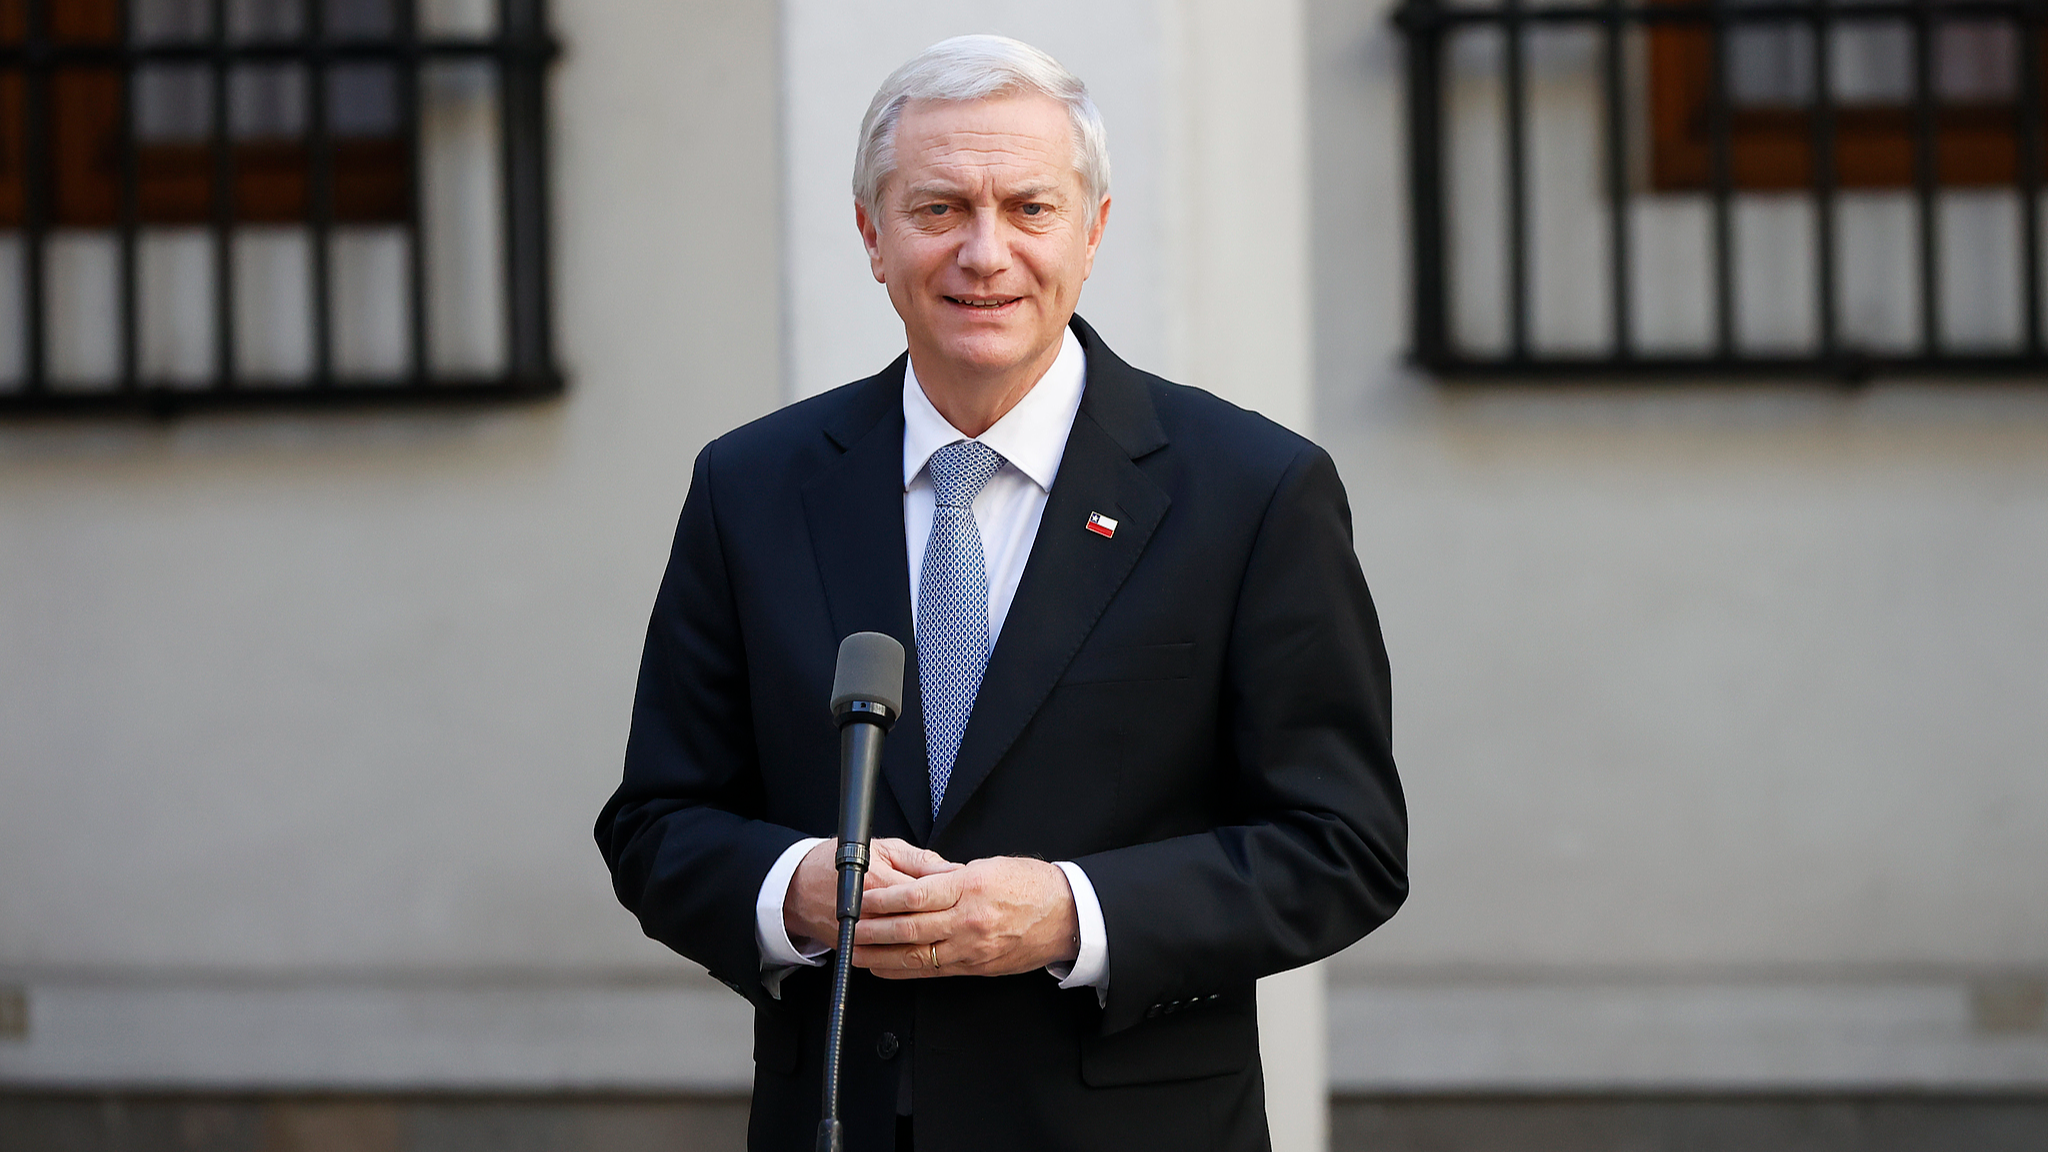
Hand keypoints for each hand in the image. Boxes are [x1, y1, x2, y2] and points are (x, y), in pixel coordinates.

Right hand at [783, 837, 958, 948]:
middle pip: (920, 924)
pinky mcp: (855, 949)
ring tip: (956, 942)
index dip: (954, 895)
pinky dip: (909, 961)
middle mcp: (871, 911)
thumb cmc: (840, 861)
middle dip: (949, 925)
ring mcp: (861, 934)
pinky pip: (888, 961)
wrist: (799, 887)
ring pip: (907, 948)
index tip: (972, 896)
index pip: (926, 894)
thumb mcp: (883, 848)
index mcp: (879, 882)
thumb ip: (919, 860)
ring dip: (933, 947)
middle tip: (971, 922)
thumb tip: (953, 870)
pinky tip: (929, 957)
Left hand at [849, 856, 1080, 978]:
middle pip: (910, 929)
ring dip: (881, 956)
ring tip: (855, 952)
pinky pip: (933, 971)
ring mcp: (972, 948)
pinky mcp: (976, 967)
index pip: (916, 895)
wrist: (1067, 916)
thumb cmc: (1031, 886)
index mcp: (970, 889)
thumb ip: (949, 875)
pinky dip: (904, 970)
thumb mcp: (988, 867)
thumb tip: (914, 875)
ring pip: (917, 956)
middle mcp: (969, 921)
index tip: (861, 898)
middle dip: (873, 930)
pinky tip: (884, 967)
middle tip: (848, 927)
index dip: (883, 900)